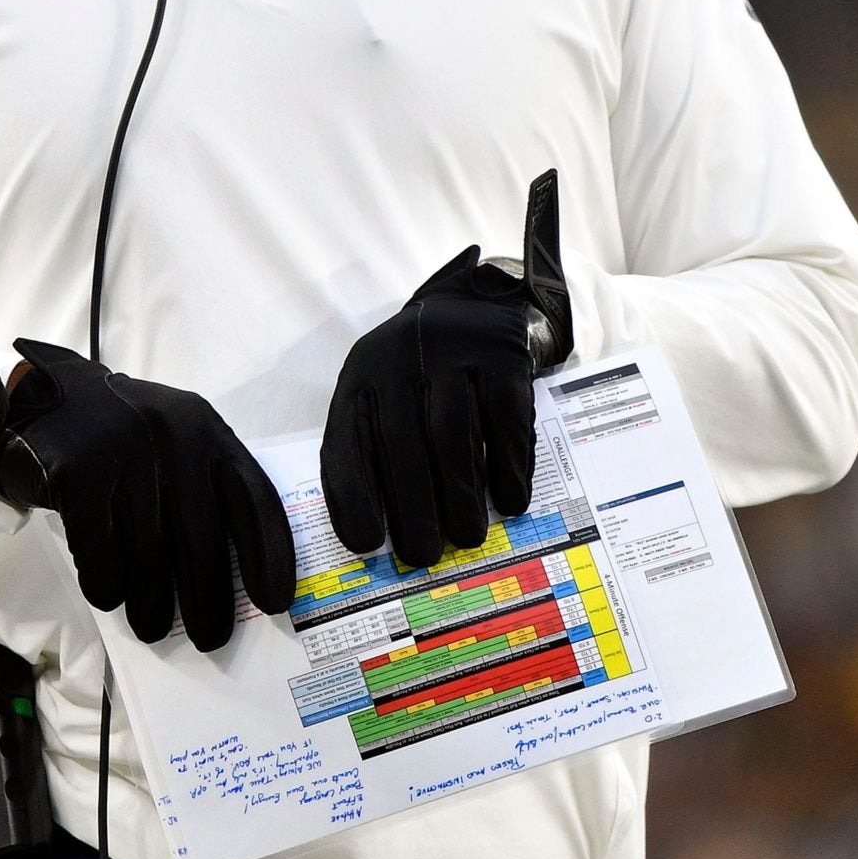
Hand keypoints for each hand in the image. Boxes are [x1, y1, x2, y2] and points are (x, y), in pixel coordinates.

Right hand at [0, 307, 296, 649]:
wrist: (42, 399)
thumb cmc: (122, 436)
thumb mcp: (176, 439)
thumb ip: (205, 487)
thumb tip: (231, 576)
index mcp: (207, 430)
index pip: (253, 498)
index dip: (270, 555)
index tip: (273, 602)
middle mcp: (173, 437)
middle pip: (201, 540)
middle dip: (208, 600)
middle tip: (211, 639)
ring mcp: (124, 453)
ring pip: (148, 554)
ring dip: (152, 603)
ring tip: (152, 627)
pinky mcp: (78, 473)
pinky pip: (100, 552)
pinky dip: (107, 583)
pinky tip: (109, 594)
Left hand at [321, 169, 572, 568]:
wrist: (477, 305)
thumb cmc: (421, 374)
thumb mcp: (382, 395)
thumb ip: (372, 449)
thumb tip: (369, 536)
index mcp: (361, 373)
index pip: (347, 438)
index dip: (354, 495)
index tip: (367, 544)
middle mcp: (399, 354)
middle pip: (402, 442)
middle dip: (413, 507)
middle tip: (425, 553)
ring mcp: (453, 349)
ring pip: (452, 434)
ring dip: (460, 495)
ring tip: (467, 536)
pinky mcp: (502, 353)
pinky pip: (506, 420)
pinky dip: (508, 467)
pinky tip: (509, 499)